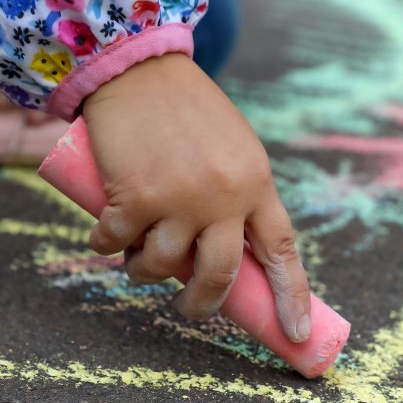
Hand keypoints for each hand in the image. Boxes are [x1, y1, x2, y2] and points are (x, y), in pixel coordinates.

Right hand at [82, 53, 312, 341]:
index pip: (281, 250)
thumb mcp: (234, 149)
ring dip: (144, 272)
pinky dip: (107, 245)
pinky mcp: (134, 196)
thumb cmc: (188, 112)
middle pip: (219, 274)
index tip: (296, 334)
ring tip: (138, 259)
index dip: (291, 296)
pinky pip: (118, 244)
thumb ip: (239, 196)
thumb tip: (223, 257)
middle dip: (203, 303)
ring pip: (162, 266)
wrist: (140, 67)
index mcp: (257, 183)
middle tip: (191, 309)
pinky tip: (106, 236)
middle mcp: (224, 195)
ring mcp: (179, 197)